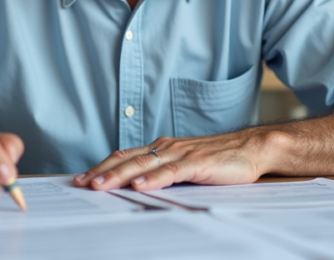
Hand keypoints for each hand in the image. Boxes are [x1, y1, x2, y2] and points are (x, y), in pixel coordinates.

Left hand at [74, 128, 277, 191]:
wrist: (252, 148)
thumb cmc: (221, 159)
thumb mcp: (186, 165)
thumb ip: (164, 173)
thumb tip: (138, 187)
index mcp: (162, 147)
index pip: (125, 156)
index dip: (102, 166)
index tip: (82, 179)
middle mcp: (167, 147)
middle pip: (127, 159)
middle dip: (101, 172)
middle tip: (80, 184)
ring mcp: (181, 154)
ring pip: (143, 164)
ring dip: (119, 176)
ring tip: (99, 186)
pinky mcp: (197, 163)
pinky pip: (170, 171)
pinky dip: (152, 178)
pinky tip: (139, 185)